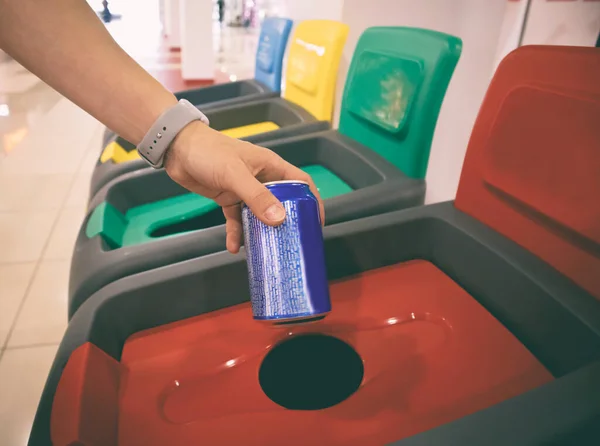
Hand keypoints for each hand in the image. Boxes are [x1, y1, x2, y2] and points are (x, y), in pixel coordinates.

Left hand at [164, 121, 324, 253]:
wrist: (177, 149)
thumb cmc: (209, 152)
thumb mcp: (235, 174)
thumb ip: (257, 197)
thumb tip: (279, 220)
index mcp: (271, 167)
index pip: (300, 183)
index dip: (311, 201)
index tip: (315, 223)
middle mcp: (261, 178)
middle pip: (282, 203)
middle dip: (286, 223)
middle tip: (291, 242)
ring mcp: (244, 190)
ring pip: (259, 215)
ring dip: (260, 231)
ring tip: (265, 250)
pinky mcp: (228, 198)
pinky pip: (237, 220)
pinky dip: (236, 233)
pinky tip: (234, 247)